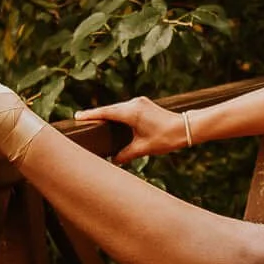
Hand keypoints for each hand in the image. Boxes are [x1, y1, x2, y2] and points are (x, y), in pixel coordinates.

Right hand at [71, 95, 190, 165]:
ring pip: (117, 108)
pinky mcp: (143, 104)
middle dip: (95, 114)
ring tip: (91, 120)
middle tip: (79, 119)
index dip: (91, 115)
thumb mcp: (144, 149)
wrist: (186, 128)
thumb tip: (113, 160)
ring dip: (106, 113)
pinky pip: (124, 108)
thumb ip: (126, 155)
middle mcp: (134, 104)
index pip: (106, 113)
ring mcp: (139, 102)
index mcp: (132, 112)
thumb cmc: (166, 138)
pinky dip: (116, 113)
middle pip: (109, 109)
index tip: (77, 117)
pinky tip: (110, 119)